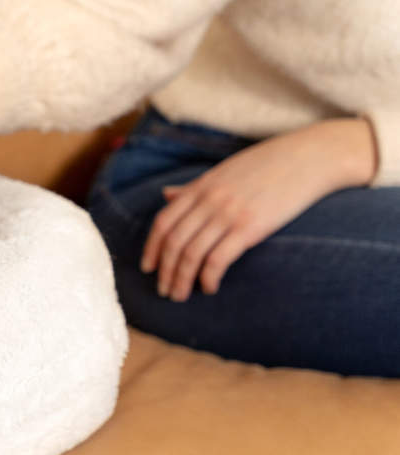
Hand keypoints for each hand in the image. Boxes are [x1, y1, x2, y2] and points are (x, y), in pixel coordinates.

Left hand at [141, 118, 376, 301]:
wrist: (309, 157)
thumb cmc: (267, 165)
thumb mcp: (222, 172)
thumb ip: (192, 188)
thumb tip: (165, 195)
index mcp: (200, 187)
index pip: (163, 222)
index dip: (151, 248)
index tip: (148, 268)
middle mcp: (208, 200)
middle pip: (173, 242)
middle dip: (165, 271)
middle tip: (163, 291)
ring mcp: (228, 213)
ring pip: (191, 254)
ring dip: (182, 279)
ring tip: (180, 295)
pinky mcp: (250, 227)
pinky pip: (218, 258)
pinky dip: (208, 277)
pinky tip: (209, 287)